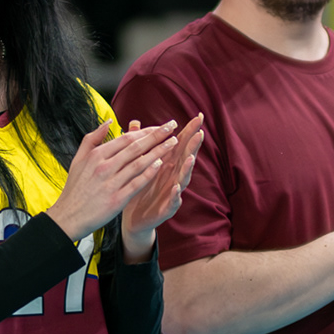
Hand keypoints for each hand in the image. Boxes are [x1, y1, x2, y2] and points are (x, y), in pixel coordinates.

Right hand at [46, 119, 177, 242]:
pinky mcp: (117, 199)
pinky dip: (149, 173)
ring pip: (139, 163)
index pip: (126, 138)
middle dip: (157, 136)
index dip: (146, 131)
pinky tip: (160, 164)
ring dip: (158, 151)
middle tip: (172, 126)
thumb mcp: (79, 158)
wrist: (69, 216)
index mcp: (96, 155)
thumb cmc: (76, 187)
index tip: (161, 126)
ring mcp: (111, 183)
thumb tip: (109, 121)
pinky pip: (136, 183)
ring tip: (173, 143)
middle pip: (136, 147)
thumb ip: (93, 138)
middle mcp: (104, 167)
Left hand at [120, 115, 205, 257]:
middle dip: (193, 146)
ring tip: (191, 158)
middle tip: (199, 133)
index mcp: (168, 164)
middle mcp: (173, 176)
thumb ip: (139, 143)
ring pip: (183, 179)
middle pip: (185, 158)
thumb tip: (134, 122)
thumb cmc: (139, 187)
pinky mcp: (166, 208)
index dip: (189, 131)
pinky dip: (175, 195)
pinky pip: (172, 202)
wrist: (134, 217)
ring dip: (188, 169)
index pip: (181, 144)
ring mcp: (172, 192)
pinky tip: (176, 189)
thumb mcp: (138, 163)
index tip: (198, 116)